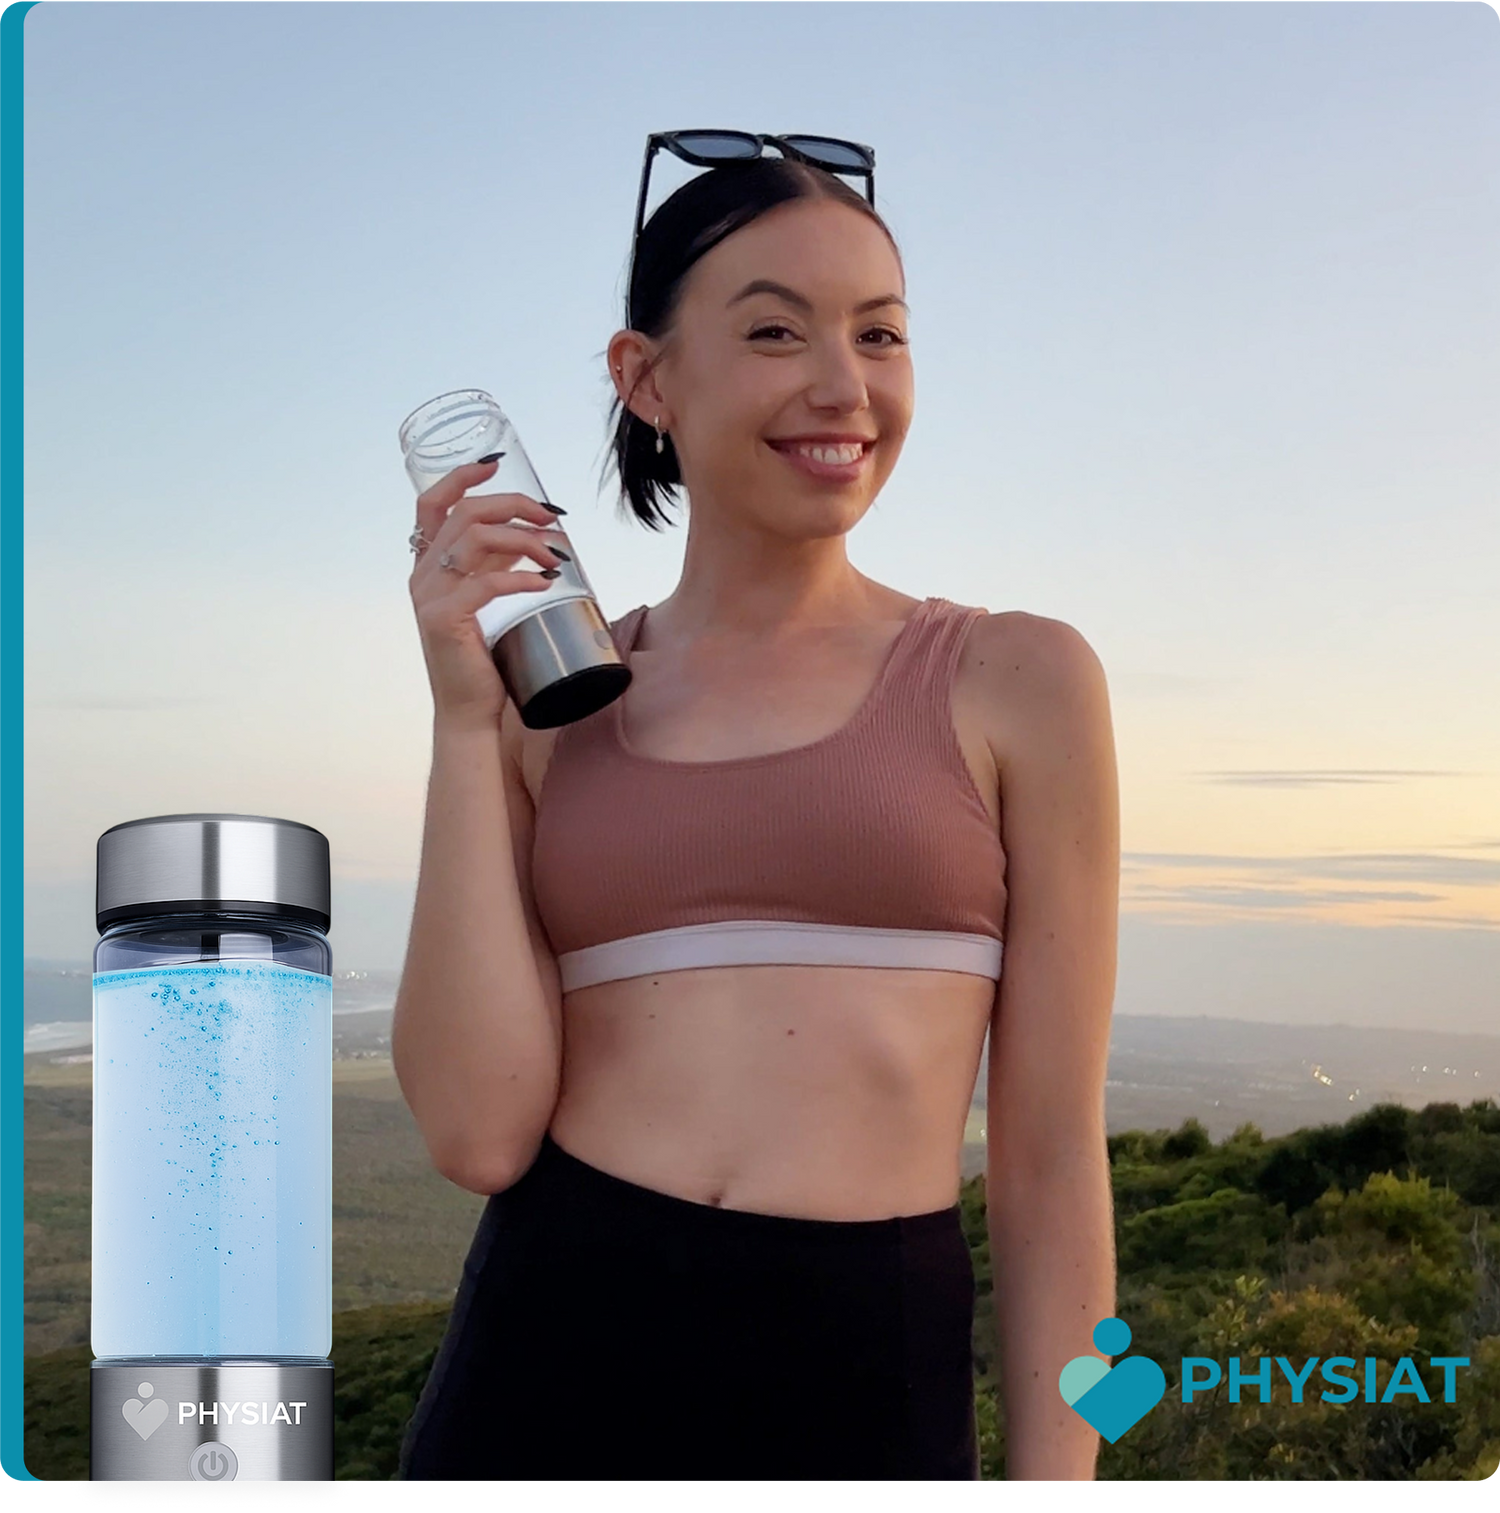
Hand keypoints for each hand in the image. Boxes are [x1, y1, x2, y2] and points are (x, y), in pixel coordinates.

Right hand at [408, 458, 567, 729]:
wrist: (470, 709)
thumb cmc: (483, 656)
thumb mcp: (485, 598)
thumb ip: (494, 564)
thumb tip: (527, 535)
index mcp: (427, 563)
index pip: (431, 503)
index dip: (461, 477)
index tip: (496, 466)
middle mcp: (422, 574)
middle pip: (465, 513)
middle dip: (514, 506)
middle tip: (551, 517)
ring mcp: (429, 596)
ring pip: (476, 539)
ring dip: (524, 540)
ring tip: (557, 555)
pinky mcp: (444, 620)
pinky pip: (485, 583)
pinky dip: (520, 577)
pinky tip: (544, 581)